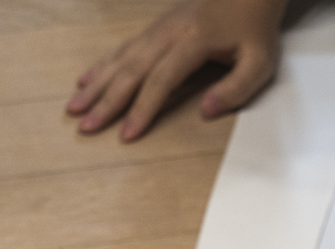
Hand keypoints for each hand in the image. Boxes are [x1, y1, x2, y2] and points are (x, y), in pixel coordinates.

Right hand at [66, 0, 286, 138]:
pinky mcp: (155, 28)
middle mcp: (169, 33)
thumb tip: (206, 112)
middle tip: (86, 126)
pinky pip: (123, 47)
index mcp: (193, 41)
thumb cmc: (255, 30)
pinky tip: (85, 80)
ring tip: (74, 107)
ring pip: (121, 57)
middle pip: (131, 69)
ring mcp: (158, 28)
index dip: (143, 108)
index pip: (161, 80)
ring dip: (96, 84)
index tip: (126, 134)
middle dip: (107, 101)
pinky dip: (101, 64)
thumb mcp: (259, 63)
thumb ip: (235, 89)